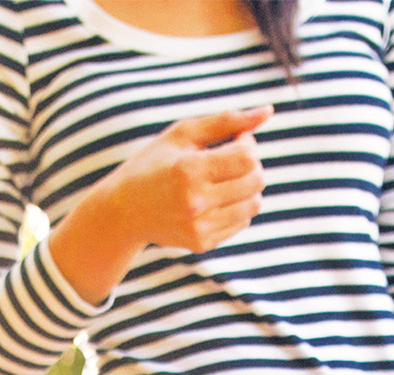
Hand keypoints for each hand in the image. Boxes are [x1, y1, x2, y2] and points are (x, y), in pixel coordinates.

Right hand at [52, 105, 270, 303]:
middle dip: (252, 165)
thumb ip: (226, 121)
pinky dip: (237, 206)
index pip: (247, 157)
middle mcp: (196, 202)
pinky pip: (241, 222)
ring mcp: (200, 226)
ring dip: (248, 187)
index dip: (248, 143)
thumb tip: (268, 111)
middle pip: (255, 180)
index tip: (236, 139)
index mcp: (190, 170)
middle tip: (233, 157)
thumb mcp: (183, 133)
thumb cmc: (156, 163)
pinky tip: (216, 198)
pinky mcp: (203, 243)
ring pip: (253, 204)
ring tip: (226, 177)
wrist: (125, 210)